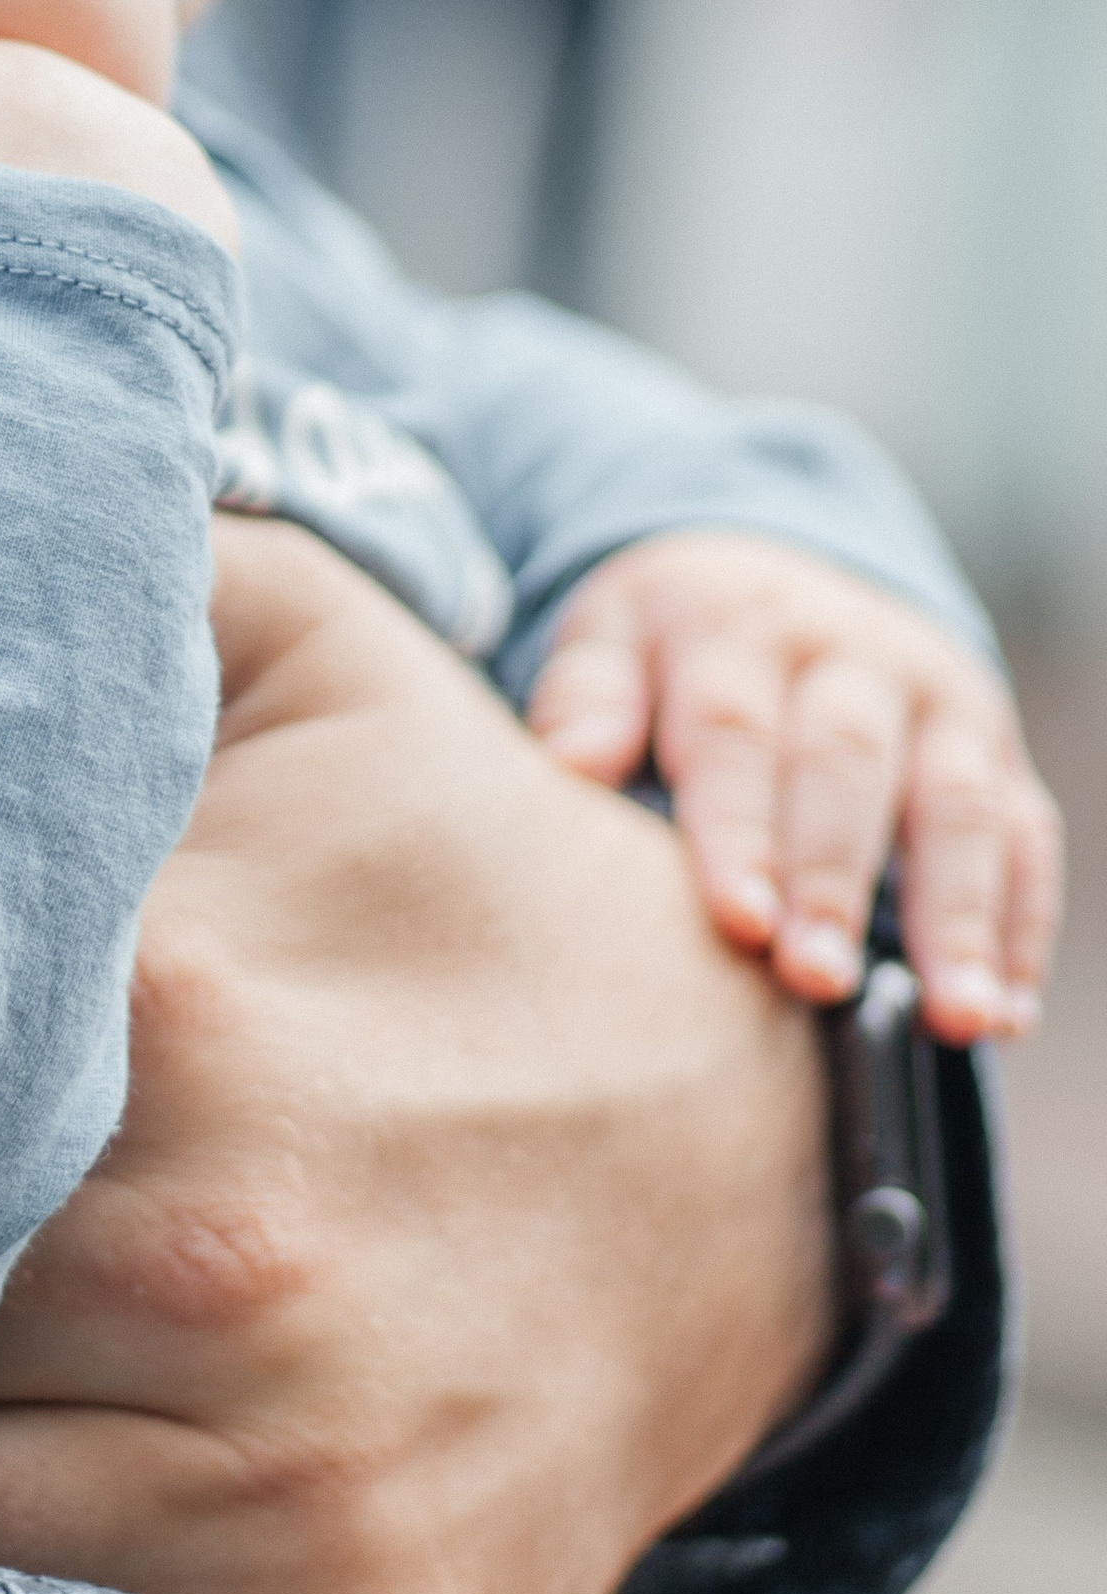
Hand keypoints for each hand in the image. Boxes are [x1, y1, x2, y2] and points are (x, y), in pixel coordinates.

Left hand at [527, 529, 1060, 1042]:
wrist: (783, 578)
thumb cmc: (677, 643)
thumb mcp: (614, 633)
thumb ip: (589, 695)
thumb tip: (568, 764)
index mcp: (739, 630)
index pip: (736, 730)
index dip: (739, 828)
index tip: (739, 919)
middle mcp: (850, 657)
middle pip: (848, 768)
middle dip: (837, 880)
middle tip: (818, 979)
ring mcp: (936, 703)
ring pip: (960, 804)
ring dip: (959, 914)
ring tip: (954, 1015)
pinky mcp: (997, 750)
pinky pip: (1025, 835)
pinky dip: (1021, 926)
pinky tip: (1004, 1010)